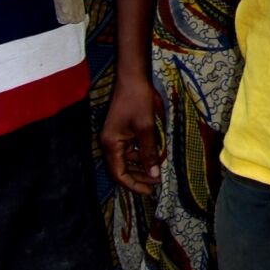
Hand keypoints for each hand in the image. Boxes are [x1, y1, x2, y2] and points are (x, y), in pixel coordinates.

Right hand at [101, 71, 163, 196]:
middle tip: (158, 183)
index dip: (134, 185)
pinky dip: (143, 153)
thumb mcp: (146, 128)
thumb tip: (154, 175)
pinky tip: (156, 155)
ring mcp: (115, 137)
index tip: (150, 191)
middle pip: (123, 168)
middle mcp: (110, 143)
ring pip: (128, 159)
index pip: (119, 174)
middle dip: (140, 177)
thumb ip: (149, 152)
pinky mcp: (122, 131)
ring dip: (143, 165)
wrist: (133, 77)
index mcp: (111, 144)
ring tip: (160, 170)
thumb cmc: (138, 100)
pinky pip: (131, 148)